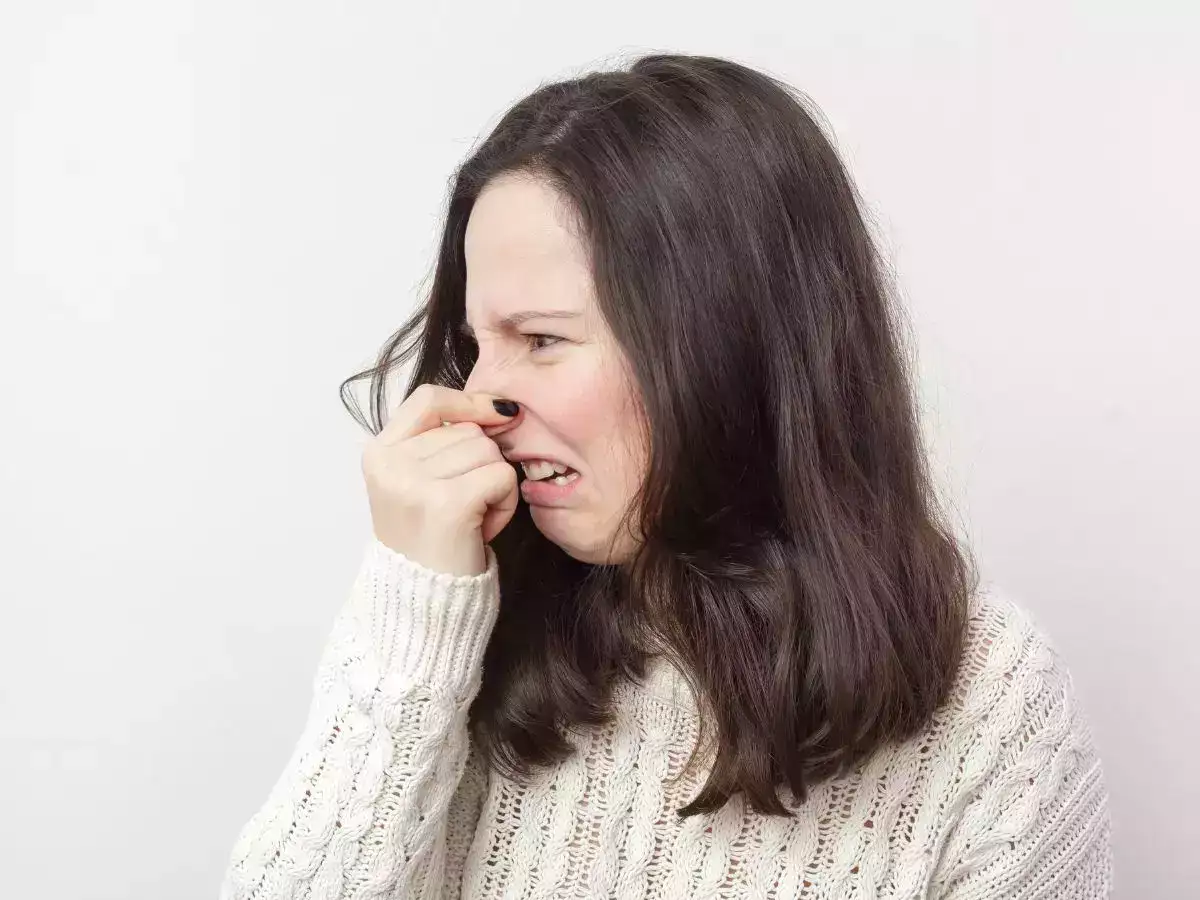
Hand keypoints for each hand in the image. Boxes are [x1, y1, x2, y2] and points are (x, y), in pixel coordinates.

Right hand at [361, 384, 519, 575]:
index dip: (469, 401)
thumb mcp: (418, 484)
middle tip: (464, 507)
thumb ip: (442, 443)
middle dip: (482, 465)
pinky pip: (502, 475)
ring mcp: (415, 482)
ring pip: (489, 451)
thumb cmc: (430, 545)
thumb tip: (502, 408)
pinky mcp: (447, 502)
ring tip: (471, 519)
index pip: (428, 399)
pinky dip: (505, 502)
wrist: (421, 605)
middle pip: (468, 429)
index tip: (498, 413)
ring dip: (495, 486)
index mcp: (379, 453)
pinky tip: (483, 528)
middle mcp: (390, 463)